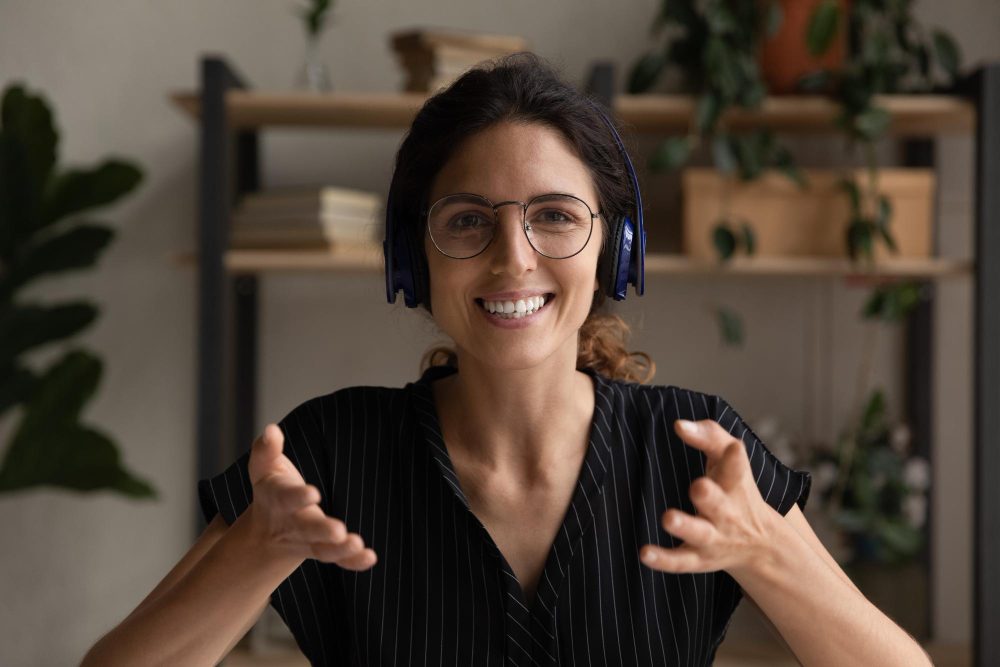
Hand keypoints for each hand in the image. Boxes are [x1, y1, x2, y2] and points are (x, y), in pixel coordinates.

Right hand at [247, 423, 376, 570]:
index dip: (298, 497)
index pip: (287, 499)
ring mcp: (308, 540)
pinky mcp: (323, 549)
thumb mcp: (263, 467)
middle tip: (339, 531)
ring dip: (340, 550)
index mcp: (277, 501)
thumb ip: (266, 450)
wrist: (268, 531)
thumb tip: (271, 430)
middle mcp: (293, 524)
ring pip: (323, 549)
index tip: (314, 493)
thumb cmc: (272, 488)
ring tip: (357, 544)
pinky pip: (338, 559)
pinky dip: (352, 561)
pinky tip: (369, 558)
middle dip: (321, 530)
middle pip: (306, 529)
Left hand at [639, 419, 777, 577]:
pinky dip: (663, 559)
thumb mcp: (730, 459)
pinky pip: (680, 561)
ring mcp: (713, 537)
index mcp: (735, 485)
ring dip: (685, 527)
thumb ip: (709, 435)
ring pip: (699, 534)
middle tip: (698, 486)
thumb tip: (680, 425)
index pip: (737, 469)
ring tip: (668, 518)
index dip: (734, 458)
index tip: (733, 447)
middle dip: (709, 496)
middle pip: (719, 504)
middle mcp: (727, 513)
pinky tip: (645, 553)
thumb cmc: (733, 489)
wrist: (760, 544)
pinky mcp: (698, 558)